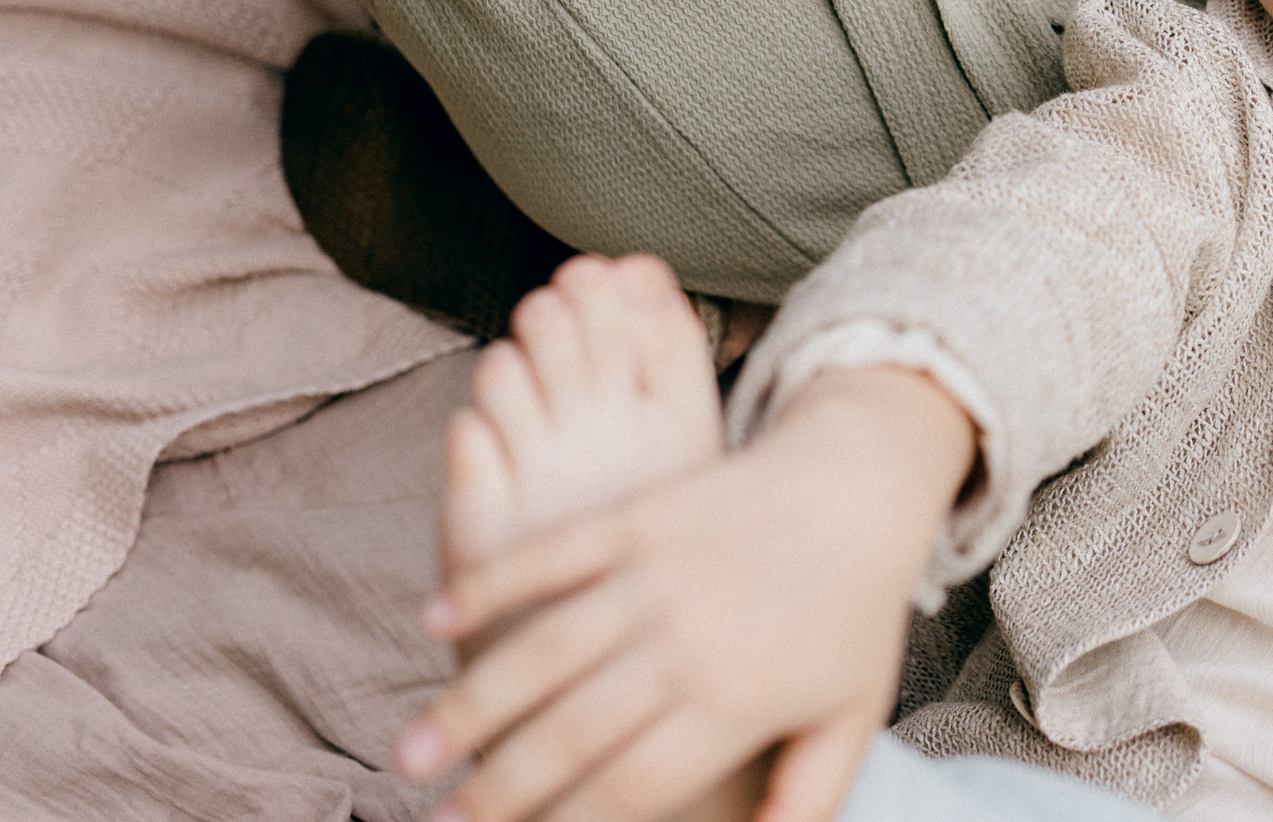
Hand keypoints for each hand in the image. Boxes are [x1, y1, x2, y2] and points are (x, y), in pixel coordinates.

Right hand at [403, 366, 976, 821]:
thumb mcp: (850, 715)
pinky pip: (552, 553)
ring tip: (408, 754)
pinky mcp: (640, 514)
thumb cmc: (857, 612)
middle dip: (498, 785)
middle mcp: (688, 640)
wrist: (864, 483)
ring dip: (469, 702)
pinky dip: (489, 584)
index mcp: (738, 701)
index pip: (630, 786)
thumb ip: (806, 799)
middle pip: (572, 729)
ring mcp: (658, 572)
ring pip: (542, 647)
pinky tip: (432, 619)